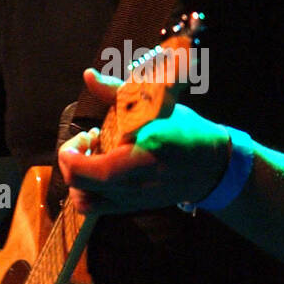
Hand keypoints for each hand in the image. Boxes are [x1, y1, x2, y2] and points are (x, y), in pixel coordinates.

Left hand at [57, 67, 231, 215]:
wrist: (211, 167)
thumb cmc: (185, 132)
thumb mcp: (156, 105)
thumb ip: (116, 92)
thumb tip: (88, 75)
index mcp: (140, 152)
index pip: (85, 165)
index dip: (72, 149)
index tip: (88, 132)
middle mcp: (133, 181)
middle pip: (78, 181)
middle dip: (72, 158)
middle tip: (88, 140)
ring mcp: (132, 199)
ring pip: (83, 199)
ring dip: (77, 177)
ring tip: (92, 158)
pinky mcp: (132, 207)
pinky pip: (96, 207)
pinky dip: (87, 190)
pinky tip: (101, 171)